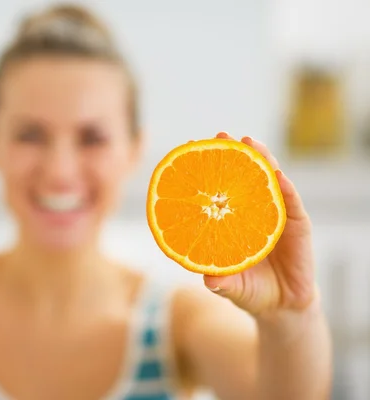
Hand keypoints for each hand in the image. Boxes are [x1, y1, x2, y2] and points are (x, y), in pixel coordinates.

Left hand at [203, 132, 315, 316]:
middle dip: (232, 153)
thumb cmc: (248, 290)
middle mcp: (251, 211)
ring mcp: (275, 214)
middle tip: (221, 134)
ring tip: (250, 142)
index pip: (216, 188)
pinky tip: (277, 175)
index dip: (204, 167)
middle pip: (242, 175)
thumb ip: (219, 281)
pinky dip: (286, 188)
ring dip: (261, 159)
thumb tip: (207, 278)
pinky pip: (292, 203)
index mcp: (230, 219)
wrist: (281, 306)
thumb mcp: (229, 287)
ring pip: (268, 181)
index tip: (189, 145)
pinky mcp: (298, 225)